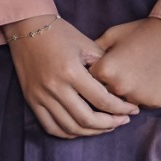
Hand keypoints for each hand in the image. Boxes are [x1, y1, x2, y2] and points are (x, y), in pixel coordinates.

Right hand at [6, 17, 139, 138]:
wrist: (27, 27)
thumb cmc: (60, 33)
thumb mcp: (86, 44)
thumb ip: (103, 67)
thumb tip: (119, 89)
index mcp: (71, 71)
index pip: (102, 100)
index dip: (121, 109)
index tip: (133, 110)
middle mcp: (55, 87)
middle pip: (87, 119)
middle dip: (110, 124)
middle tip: (122, 121)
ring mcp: (41, 96)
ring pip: (70, 127)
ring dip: (92, 132)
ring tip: (106, 126)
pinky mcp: (31, 100)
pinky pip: (51, 127)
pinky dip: (69, 133)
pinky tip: (82, 129)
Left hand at [92, 18, 160, 109]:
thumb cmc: (141, 31)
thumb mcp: (112, 35)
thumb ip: (93, 51)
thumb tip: (80, 63)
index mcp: (104, 70)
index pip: (87, 84)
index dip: (91, 79)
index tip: (96, 74)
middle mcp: (118, 88)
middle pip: (104, 97)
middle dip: (105, 91)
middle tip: (114, 81)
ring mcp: (137, 97)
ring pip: (123, 104)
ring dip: (124, 96)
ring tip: (132, 80)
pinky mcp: (154, 102)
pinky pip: (142, 104)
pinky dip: (142, 96)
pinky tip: (147, 82)